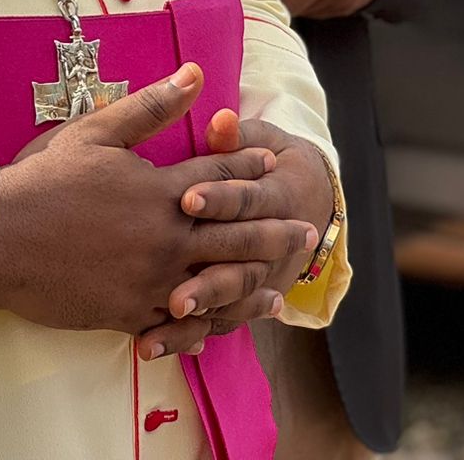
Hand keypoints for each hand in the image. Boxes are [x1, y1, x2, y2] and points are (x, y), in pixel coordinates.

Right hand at [0, 64, 317, 358]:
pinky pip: (182, 323)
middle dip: (272, 230)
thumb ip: (150, 107)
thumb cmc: (42, 181)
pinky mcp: (131, 312)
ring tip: (280, 289)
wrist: (1, 240)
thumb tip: (194, 74)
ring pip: (219, 286)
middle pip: (235, 234)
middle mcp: (166, 237)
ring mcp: (152, 280)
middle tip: (303, 231)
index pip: (218, 174)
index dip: (247, 163)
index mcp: (160, 190)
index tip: (271, 161)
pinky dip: (209, 324)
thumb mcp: (95, 132)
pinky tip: (223, 325)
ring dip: (254, 285)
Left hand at [170, 112, 335, 324]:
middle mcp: (273, 244)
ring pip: (231, 299)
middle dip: (209, 276)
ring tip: (166, 317)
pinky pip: (216, 322)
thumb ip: (238, 137)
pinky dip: (186, 337)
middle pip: (241, 262)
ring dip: (200, 309)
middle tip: (174, 289)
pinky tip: (153, 344)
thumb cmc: (268, 159)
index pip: (247, 199)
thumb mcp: (262, 140)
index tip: (185, 197)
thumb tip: (220, 119)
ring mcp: (258, 275)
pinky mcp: (240, 299)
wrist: (310, 199)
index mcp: (276, 195)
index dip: (220, 198)